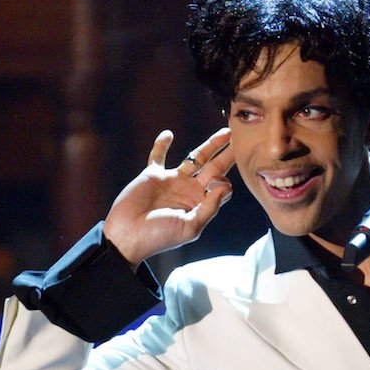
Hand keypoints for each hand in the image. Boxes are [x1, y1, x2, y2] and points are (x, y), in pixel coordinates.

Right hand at [103, 128, 235, 265]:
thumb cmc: (159, 237)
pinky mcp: (153, 175)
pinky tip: (168, 134)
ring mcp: (173, 181)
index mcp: (201, 204)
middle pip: (215, 167)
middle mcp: (190, 190)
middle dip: (228, 155)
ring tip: (225, 132)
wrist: (127, 236)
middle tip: (242, 139)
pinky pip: (158, 156)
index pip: (222, 187)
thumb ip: (210, 208)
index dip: (225, 183)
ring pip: (196, 157)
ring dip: (210, 145)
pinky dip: (161, 145)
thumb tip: (226, 186)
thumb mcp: (190, 227)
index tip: (218, 184)